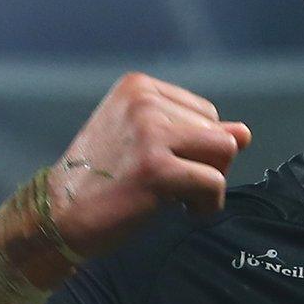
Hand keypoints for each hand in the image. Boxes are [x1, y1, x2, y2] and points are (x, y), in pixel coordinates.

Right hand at [49, 72, 252, 259]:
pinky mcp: (156, 168)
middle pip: (220, 132)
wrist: (59, 215)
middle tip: (170, 185)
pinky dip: (206, 205)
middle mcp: (144, 102)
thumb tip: (244, 132)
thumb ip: (196, 134)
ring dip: (210, 184)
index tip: (165, 166)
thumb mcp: (149, 144)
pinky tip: (179, 210)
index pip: (207, 114)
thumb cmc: (105, 181)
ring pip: (224, 153)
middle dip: (207, 165)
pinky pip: (214, 183)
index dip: (198, 148)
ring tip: (176, 196)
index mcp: (139, 88)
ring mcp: (149, 133)